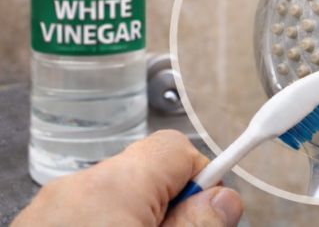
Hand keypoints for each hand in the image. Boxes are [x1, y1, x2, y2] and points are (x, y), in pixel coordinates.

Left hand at [13, 130, 243, 226]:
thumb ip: (199, 226)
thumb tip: (222, 200)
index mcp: (113, 187)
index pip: (176, 149)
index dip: (202, 181)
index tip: (210, 219)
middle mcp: (74, 191)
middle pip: (144, 179)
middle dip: (167, 213)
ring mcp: (45, 214)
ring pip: (113, 206)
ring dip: (136, 226)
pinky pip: (82, 223)